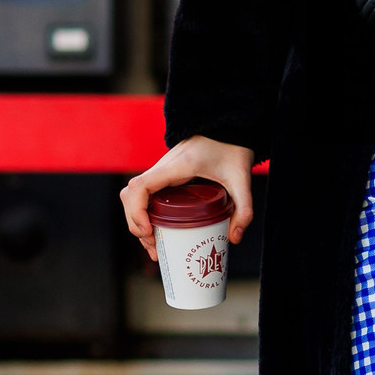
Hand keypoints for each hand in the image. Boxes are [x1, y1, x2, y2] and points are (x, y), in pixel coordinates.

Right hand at [120, 136, 254, 260]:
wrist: (227, 126)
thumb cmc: (232, 147)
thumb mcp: (241, 179)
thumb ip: (243, 208)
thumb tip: (234, 238)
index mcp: (177, 166)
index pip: (140, 186)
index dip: (136, 211)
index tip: (149, 231)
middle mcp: (163, 168)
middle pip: (131, 196)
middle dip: (136, 224)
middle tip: (155, 248)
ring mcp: (162, 171)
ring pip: (134, 196)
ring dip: (137, 220)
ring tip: (154, 246)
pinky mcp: (165, 175)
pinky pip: (144, 194)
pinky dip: (143, 213)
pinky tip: (156, 231)